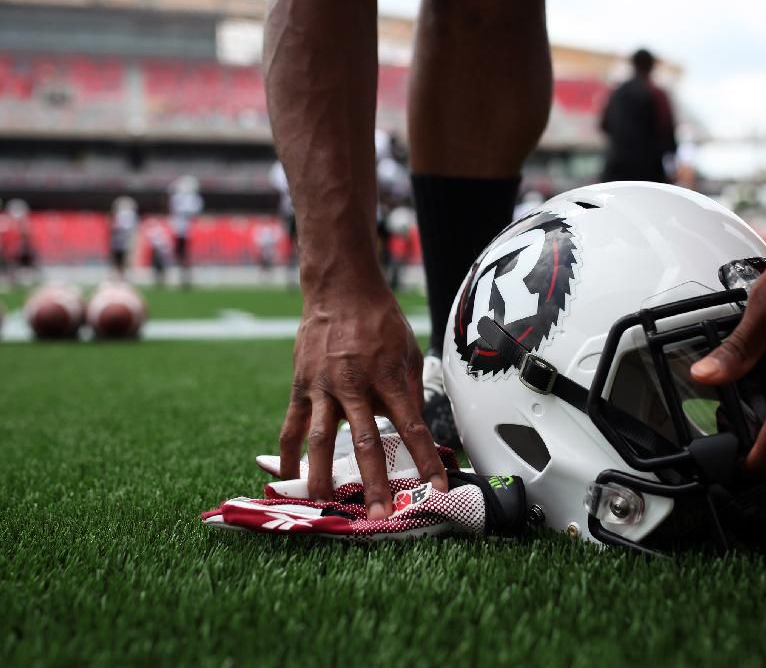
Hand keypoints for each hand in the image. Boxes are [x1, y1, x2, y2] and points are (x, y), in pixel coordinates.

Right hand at [279, 281, 446, 517]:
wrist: (341, 290)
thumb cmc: (381, 321)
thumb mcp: (408, 351)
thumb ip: (411, 392)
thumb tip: (417, 429)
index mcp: (388, 377)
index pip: (412, 427)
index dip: (426, 460)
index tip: (438, 487)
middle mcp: (355, 385)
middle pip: (366, 442)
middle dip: (373, 482)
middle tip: (377, 515)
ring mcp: (323, 387)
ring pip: (320, 439)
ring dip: (323, 475)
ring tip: (325, 504)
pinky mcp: (301, 386)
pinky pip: (291, 426)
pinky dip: (288, 454)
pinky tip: (288, 477)